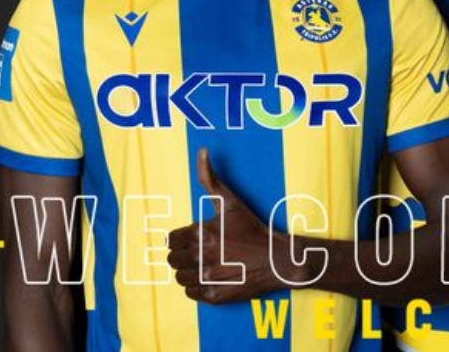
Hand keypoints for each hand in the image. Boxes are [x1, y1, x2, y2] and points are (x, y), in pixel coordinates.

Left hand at [167, 148, 288, 302]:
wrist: (277, 258)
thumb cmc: (253, 228)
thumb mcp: (231, 201)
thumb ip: (210, 178)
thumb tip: (201, 152)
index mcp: (199, 233)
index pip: (171, 241)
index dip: (182, 239)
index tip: (196, 239)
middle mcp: (199, 256)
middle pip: (172, 260)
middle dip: (183, 256)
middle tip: (200, 252)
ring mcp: (206, 278)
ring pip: (180, 278)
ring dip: (188, 272)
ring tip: (205, 265)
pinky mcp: (214, 295)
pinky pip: (191, 294)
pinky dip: (197, 288)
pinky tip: (211, 277)